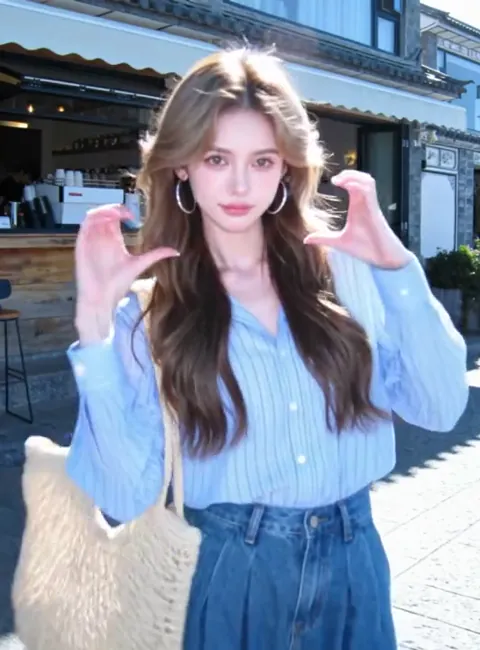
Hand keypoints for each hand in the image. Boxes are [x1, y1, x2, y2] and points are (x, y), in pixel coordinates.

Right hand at [75, 204, 178, 336]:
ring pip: (93, 216)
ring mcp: (91, 240)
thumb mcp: (139, 264)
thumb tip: (176, 251)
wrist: (101, 298)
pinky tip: (106, 221)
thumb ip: (156, 255)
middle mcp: (102, 237)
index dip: (122, 211)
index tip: (133, 216)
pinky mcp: (82, 244)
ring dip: (103, 211)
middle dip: (113, 207)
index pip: (115, 217)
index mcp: (114, 239)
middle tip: (125, 212)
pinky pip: (85, 225)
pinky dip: (94, 219)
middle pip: (104, 213)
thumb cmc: (117, 284)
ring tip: (116, 213)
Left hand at [304, 170, 411, 268]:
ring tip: (340, 179)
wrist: (383, 258)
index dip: (345, 178)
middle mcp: (365, 203)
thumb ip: (323, 238)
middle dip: (349, 173)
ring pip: (367, 180)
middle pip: (362, 178)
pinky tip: (348, 186)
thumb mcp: (339, 242)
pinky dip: (360, 184)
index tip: (332, 181)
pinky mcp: (375, 210)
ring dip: (354, 176)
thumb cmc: (366, 248)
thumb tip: (306, 240)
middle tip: (335, 178)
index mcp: (357, 206)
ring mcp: (371, 205)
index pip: (354, 184)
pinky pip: (370, 190)